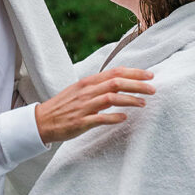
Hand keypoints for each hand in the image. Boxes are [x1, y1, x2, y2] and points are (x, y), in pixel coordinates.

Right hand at [35, 66, 155, 144]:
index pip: (115, 72)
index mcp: (88, 82)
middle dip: (137, 84)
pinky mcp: (80, 122)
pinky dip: (114, 117)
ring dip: (130, 100)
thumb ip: (98, 86)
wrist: (41, 121)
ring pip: (111, 98)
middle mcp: (87, 91)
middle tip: (153, 89)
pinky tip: (124, 118)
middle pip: (116, 83)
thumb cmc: (64, 106)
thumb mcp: (80, 91)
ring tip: (143, 103)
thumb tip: (119, 83)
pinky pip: (100, 118)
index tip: (150, 75)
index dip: (134, 72)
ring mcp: (84, 106)